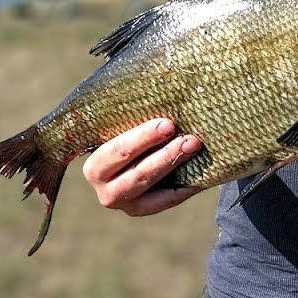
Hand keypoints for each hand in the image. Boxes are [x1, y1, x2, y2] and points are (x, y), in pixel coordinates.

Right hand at [81, 118, 204, 215]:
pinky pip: (167, 200)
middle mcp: (105, 188)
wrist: (138, 157)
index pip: (118, 151)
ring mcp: (125, 203)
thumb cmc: (134, 136)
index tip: (169, 124)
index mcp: (95, 164)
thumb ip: (136, 115)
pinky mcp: (143, 209)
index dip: (143, 138)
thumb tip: (160, 88)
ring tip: (195, 147)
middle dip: (165, 155)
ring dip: (175, 166)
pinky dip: (185, 186)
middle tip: (190, 139)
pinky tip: (203, 173)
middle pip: (137, 173)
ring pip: (151, 187)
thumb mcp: (128, 127)